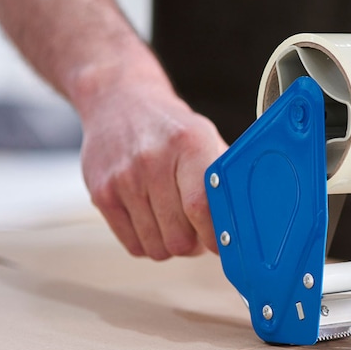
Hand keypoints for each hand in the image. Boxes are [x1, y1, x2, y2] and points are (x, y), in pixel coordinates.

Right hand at [79, 81, 227, 259]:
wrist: (118, 102)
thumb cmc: (171, 128)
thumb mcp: (205, 138)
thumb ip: (225, 178)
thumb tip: (248, 220)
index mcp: (189, 144)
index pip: (201, 208)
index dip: (216, 237)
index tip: (225, 243)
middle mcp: (153, 161)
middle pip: (180, 238)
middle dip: (196, 244)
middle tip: (199, 230)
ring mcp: (123, 179)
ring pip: (158, 248)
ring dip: (172, 245)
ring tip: (177, 224)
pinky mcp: (102, 195)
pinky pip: (134, 246)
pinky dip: (149, 244)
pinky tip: (155, 223)